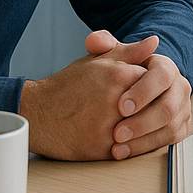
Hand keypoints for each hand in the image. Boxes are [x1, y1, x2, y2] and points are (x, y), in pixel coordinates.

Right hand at [16, 31, 157, 159]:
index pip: (155, 80)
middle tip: (137, 107)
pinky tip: (121, 137)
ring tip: (130, 121)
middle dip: (149, 107)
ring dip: (143, 127)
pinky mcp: (103, 150)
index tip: (140, 87)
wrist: (38, 114)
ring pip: (144, 130)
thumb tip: (154, 42)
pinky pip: (130, 149)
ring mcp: (110, 128)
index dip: (149, 85)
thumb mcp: (97, 62)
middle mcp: (117, 102)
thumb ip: (129, 52)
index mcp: (118, 76)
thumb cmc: (68, 86)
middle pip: (154, 106)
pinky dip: (130, 145)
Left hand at [84, 31, 192, 159]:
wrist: (136, 90)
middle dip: (142, 122)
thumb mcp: (113, 57)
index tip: (121, 106)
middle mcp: (179, 88)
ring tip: (117, 146)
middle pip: (169, 107)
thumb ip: (102, 46)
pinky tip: (124, 152)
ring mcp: (182, 109)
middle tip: (117, 132)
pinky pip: (168, 142)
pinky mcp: (180, 128)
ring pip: (170, 128)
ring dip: (143, 140)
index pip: (162, 76)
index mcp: (166, 67)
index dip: (143, 92)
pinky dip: (146, 148)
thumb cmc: (122, 73)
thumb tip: (96, 40)